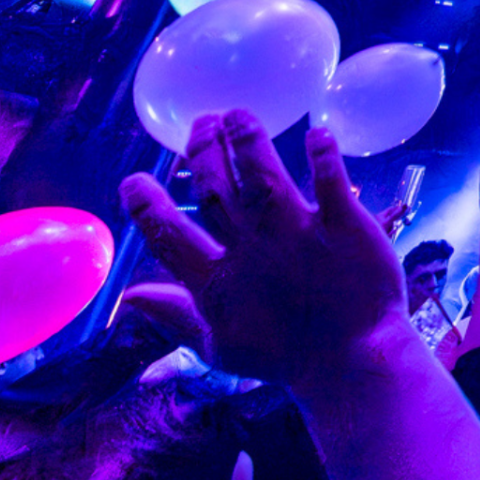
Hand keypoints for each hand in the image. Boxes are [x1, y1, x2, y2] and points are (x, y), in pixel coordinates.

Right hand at [120, 110, 403, 390]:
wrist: (352, 365)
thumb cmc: (284, 356)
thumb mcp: (219, 346)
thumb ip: (174, 315)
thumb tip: (128, 295)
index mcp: (218, 283)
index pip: (169, 238)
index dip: (147, 208)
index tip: (134, 180)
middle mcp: (254, 253)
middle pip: (217, 192)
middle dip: (203, 153)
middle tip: (201, 123)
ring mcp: (300, 238)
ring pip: (264, 178)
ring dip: (249, 142)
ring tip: (238, 114)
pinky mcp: (346, 229)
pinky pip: (332, 185)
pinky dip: (323, 157)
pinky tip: (317, 132)